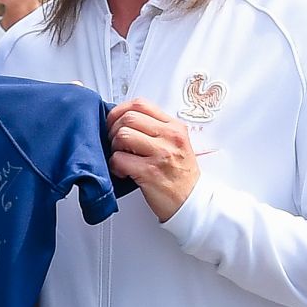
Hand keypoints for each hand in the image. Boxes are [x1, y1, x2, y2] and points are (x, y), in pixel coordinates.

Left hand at [107, 97, 199, 221]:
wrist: (192, 201)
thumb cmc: (181, 175)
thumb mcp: (176, 144)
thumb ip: (156, 130)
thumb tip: (124, 121)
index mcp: (174, 127)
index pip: (140, 104)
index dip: (120, 111)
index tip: (114, 122)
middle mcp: (169, 137)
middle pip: (128, 118)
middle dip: (114, 130)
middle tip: (116, 144)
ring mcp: (160, 154)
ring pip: (122, 136)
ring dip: (114, 148)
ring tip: (121, 158)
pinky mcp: (150, 172)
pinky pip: (119, 159)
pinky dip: (115, 166)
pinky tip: (123, 172)